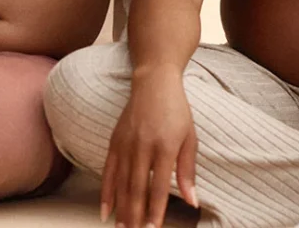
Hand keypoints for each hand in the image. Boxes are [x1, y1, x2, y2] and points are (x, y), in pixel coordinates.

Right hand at [102, 67, 197, 227]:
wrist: (154, 83)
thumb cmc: (177, 111)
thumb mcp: (190, 138)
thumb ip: (188, 171)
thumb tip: (192, 201)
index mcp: (165, 146)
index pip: (158, 186)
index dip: (155, 210)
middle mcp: (143, 146)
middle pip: (137, 188)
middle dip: (136, 215)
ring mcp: (126, 144)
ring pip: (121, 183)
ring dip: (121, 209)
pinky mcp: (114, 142)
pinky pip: (108, 172)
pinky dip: (106, 193)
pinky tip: (106, 211)